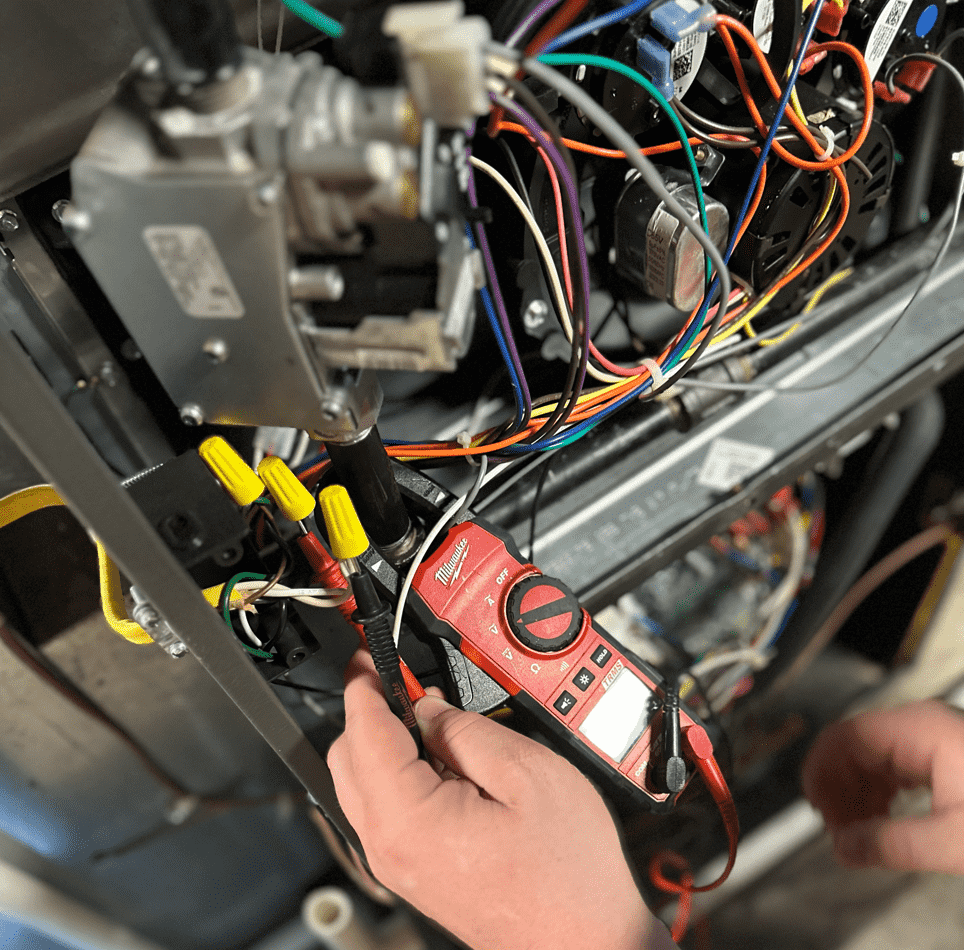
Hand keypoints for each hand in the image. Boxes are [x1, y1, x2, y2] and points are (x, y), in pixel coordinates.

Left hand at [328, 650, 673, 949]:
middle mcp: (390, 848)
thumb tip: (427, 707)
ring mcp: (400, 865)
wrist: (588, 941)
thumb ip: (466, 730)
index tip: (368, 654)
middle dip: (369, 711)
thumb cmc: (568, 875)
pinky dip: (399, 773)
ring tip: (432, 718)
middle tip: (403, 680)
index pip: (362, 732)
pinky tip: (442, 759)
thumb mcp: (527, 773)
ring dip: (384, 742)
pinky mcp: (416, 872)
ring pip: (363, 785)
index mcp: (409, 820)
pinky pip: (387, 809)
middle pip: (348, 758)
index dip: (364, 682)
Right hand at [802, 699, 963, 872]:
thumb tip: (844, 847)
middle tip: (835, 830)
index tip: (812, 807)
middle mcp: (924, 725)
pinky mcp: (946, 754)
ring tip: (857, 832)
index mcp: (920, 730)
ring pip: (874, 758)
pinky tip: (884, 821)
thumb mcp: (956, 840)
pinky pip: (897, 767)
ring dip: (858, 794)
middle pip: (855, 747)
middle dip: (839, 789)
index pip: (844, 737)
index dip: (819, 772)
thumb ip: (891, 844)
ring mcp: (935, 737)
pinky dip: (882, 794)